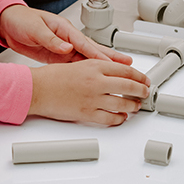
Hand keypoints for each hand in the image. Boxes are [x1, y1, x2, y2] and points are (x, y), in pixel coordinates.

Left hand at [0, 4, 131, 64]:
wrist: (7, 23)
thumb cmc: (21, 20)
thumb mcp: (35, 29)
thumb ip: (50, 39)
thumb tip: (65, 47)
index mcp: (65, 30)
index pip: (86, 44)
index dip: (100, 56)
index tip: (113, 64)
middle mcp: (68, 39)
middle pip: (93, 51)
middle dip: (112, 60)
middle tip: (129, 67)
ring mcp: (65, 48)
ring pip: (88, 60)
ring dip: (103, 67)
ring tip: (120, 74)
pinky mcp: (59, 57)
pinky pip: (77, 65)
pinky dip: (89, 71)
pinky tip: (98, 78)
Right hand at [29, 60, 149, 125]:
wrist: (37, 89)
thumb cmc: (53, 77)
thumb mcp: (79, 64)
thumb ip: (99, 68)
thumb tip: (117, 75)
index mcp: (94, 66)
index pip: (126, 71)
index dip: (139, 77)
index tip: (144, 80)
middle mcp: (96, 81)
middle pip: (129, 87)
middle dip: (141, 91)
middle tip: (145, 93)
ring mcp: (93, 98)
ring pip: (123, 104)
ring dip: (133, 106)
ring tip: (136, 106)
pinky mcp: (87, 113)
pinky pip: (110, 119)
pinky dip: (119, 119)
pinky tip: (121, 117)